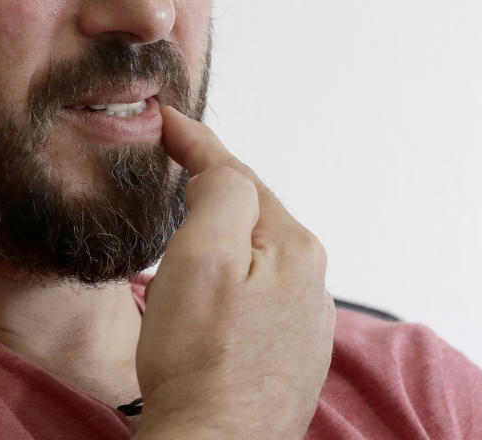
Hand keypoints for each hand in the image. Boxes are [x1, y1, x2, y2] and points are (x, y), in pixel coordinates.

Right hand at [133, 107, 334, 438]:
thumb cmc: (197, 361)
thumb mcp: (201, 256)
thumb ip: (221, 193)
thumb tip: (224, 165)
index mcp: (293, 248)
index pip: (239, 176)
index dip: (198, 143)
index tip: (170, 120)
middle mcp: (311, 283)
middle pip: (253, 215)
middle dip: (215, 188)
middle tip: (176, 161)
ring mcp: (303, 322)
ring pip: (258, 256)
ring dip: (226, 235)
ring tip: (190, 221)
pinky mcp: (290, 354)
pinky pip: (261, 294)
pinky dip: (235, 277)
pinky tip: (215, 290)